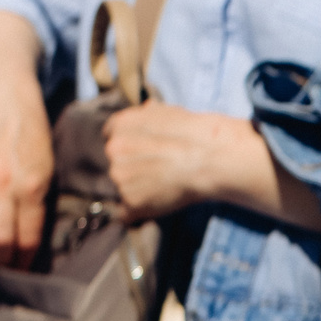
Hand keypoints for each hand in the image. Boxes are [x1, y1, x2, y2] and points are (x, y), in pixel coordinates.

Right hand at [0, 78, 54, 265]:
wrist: (1, 101)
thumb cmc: (32, 136)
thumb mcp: (48, 167)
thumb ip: (39, 203)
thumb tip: (31, 243)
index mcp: (31, 183)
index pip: (26, 237)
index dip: (26, 260)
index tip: (27, 269)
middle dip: (3, 262)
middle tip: (7, 267)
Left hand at [102, 103, 258, 221]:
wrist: (209, 156)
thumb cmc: (194, 133)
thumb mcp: (168, 112)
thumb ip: (148, 114)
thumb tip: (146, 109)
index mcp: (120, 126)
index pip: (111, 137)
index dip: (129, 145)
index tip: (143, 151)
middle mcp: (113, 150)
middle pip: (115, 163)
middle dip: (131, 167)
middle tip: (158, 169)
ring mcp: (120, 177)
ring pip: (121, 187)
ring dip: (136, 188)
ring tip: (163, 185)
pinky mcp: (130, 200)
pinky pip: (127, 211)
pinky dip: (139, 209)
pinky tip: (159, 201)